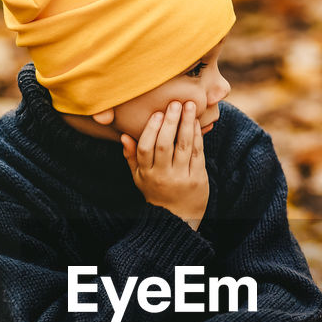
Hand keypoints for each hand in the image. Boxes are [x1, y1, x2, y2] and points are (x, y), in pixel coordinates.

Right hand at [121, 101, 208, 226]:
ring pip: (184, 146)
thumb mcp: (139, 178)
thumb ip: (131, 157)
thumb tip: (124, 136)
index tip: (157, 113)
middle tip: (175, 104)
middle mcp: (163, 176)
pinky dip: (197, 136)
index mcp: (146, 174)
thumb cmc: (156, 191)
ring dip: (186, 124)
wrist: (178, 218)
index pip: (145, 149)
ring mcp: (181, 177)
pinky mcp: (197, 178)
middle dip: (170, 122)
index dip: (151, 130)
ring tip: (188, 106)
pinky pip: (198, 153)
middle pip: (165, 145)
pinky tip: (195, 122)